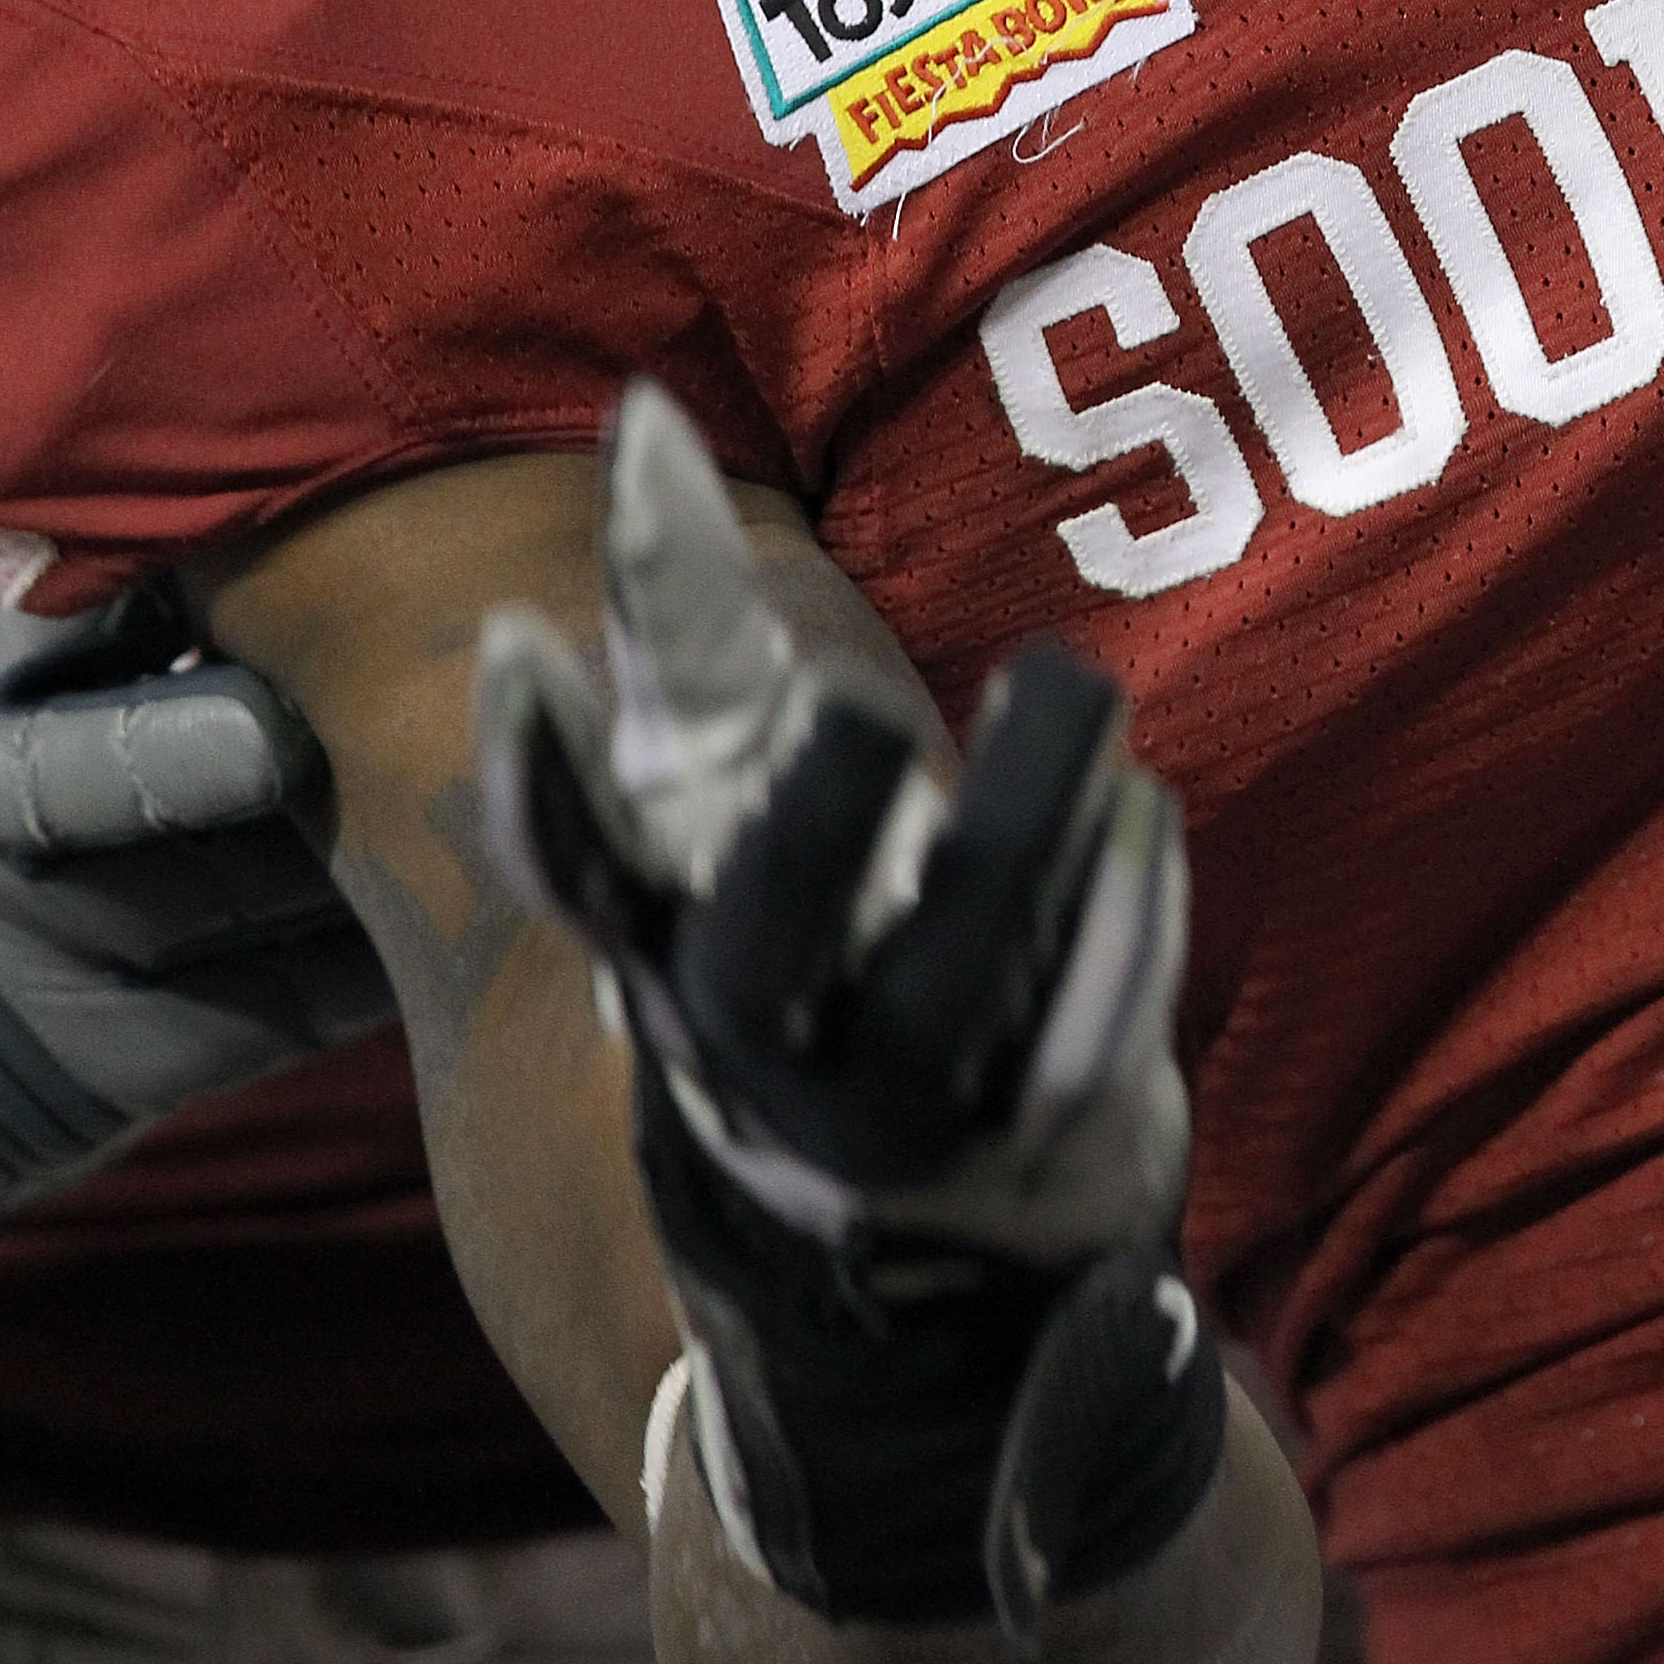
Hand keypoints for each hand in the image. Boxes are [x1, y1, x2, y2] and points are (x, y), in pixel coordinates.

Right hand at [479, 377, 1213, 1642]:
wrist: (900, 1247)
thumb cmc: (796, 931)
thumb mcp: (722, 785)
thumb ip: (685, 609)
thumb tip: (645, 416)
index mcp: (663, 948)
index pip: (572, 862)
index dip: (536, 770)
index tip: (515, 642)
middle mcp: (757, 1042)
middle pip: (763, 941)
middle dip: (808, 822)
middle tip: (859, 706)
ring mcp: (895, 1110)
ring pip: (953, 979)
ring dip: (1023, 828)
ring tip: (1071, 688)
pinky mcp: (1029, 1144)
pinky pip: (1082, 1032)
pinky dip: (1122, 922)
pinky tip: (1148, 814)